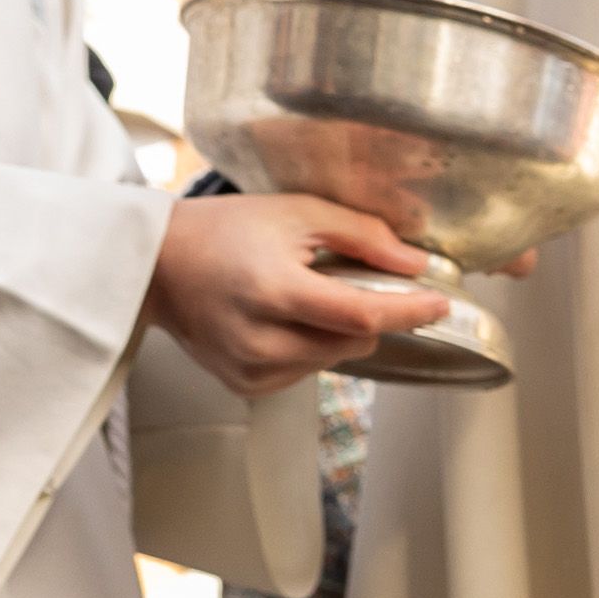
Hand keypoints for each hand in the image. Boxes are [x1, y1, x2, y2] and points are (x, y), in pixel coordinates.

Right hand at [147, 189, 451, 394]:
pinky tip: (279, 320)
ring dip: (336, 332)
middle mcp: (262, 339)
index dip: (408, 311)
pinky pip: (305, 373)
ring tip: (298, 297)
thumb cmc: (223, 231)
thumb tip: (415, 265)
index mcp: (275, 290)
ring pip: (334, 360)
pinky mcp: (246, 385)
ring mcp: (252, 369)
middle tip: (340, 281)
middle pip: (355, 341)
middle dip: (366, 314)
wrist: (157, 265)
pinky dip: (309, 348)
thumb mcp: (296, 212)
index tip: (440, 303)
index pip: (361, 315)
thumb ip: (361, 236)